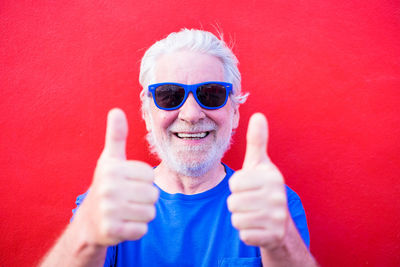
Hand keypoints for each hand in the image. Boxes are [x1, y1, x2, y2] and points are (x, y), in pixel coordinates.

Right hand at [75, 108, 158, 245]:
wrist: (89, 221)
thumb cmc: (106, 184)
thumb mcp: (110, 159)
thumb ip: (116, 136)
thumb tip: (116, 110)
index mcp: (112, 168)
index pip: (150, 175)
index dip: (144, 180)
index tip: (129, 182)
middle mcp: (108, 188)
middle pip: (153, 194)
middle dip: (145, 198)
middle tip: (129, 199)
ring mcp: (108, 210)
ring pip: (150, 213)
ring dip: (142, 214)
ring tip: (127, 210)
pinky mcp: (111, 231)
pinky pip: (142, 230)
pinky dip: (136, 229)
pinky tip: (124, 224)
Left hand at [227, 113, 288, 249]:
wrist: (280, 224)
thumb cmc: (263, 189)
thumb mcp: (260, 165)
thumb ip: (257, 141)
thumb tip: (258, 115)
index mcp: (272, 176)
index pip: (234, 182)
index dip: (237, 186)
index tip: (250, 187)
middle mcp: (278, 196)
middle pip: (233, 202)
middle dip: (238, 203)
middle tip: (252, 202)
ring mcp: (277, 218)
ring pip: (236, 218)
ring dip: (241, 217)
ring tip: (255, 213)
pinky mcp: (273, 237)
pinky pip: (243, 234)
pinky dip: (247, 232)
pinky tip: (258, 227)